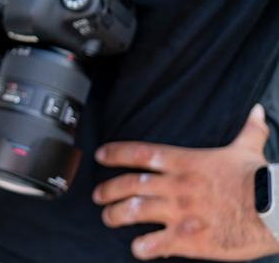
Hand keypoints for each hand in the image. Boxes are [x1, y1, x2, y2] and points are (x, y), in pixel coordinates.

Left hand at [93, 104, 278, 260]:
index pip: (140, 153)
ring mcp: (180, 212)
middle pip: (129, 184)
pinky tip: (137, 248)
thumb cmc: (262, 181)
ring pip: (134, 211)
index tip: (101, 155)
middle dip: (108, 190)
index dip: (116, 153)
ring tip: (108, 218)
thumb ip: (248, 130)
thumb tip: (258, 111)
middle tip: (98, 195)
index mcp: (186, 163)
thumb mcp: (249, 150)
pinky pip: (155, 243)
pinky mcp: (189, 239)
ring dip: (116, 215)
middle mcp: (177, 186)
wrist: (278, 211)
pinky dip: (141, 247)